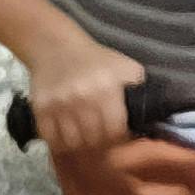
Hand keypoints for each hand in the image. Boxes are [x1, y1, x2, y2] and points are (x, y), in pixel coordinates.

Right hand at [27, 35, 149, 157]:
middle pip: (95, 140)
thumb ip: (139, 90)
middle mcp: (82, 98)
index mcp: (107, 88)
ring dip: (82, 146)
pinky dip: (62, 143)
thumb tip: (154, 116)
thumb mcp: (125, 67)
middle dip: (102, 144)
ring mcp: (59, 105)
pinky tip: (69, 137)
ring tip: (87, 141)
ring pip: (74, 143)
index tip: (120, 136)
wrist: (56, 48)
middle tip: (103, 142)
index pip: (116, 130)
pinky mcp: (41, 110)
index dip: (121, 138)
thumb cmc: (97, 60)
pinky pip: (53, 140)